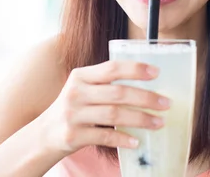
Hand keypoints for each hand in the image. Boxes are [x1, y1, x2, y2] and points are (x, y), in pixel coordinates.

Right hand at [39, 60, 169, 154]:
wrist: (44, 134)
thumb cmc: (74, 109)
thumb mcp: (83, 90)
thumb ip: (105, 84)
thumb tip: (146, 85)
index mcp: (80, 76)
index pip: (111, 68)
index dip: (135, 69)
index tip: (156, 73)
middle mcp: (76, 93)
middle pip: (117, 93)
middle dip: (145, 98)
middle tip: (165, 103)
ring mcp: (73, 115)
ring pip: (114, 115)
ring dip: (140, 119)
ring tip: (159, 123)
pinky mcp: (73, 135)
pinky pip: (104, 137)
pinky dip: (123, 139)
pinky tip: (137, 141)